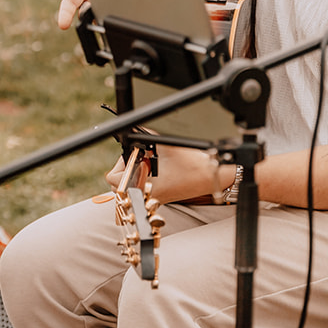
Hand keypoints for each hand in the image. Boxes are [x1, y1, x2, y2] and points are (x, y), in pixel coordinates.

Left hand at [108, 146, 228, 204]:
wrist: (213, 175)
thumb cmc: (194, 165)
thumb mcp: (166, 146)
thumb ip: (147, 137)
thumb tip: (135, 130)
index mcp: (144, 188)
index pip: (114, 179)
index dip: (123, 163)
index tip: (138, 153)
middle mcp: (147, 196)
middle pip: (119, 182)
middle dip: (128, 166)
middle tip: (143, 155)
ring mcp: (153, 197)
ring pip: (130, 183)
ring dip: (136, 170)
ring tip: (151, 160)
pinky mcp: (160, 195)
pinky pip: (142, 185)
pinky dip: (144, 174)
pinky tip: (157, 166)